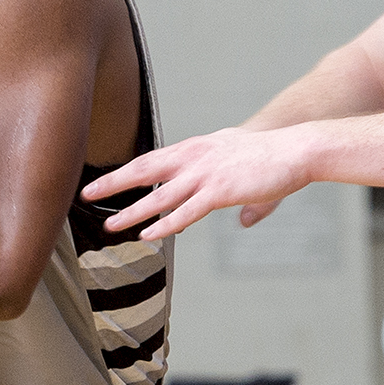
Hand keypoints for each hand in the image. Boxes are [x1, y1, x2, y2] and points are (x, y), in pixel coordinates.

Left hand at [81, 126, 309, 238]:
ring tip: (111, 225)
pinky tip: (149, 235)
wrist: (297, 148)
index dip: (125, 171)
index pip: (150, 159)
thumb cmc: (271, 156)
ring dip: (133, 212)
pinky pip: (186, 212)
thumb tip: (243, 221)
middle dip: (113, 183)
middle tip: (86, 193)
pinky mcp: (220, 192)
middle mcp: (193, 158)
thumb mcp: (243, 166)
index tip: (102, 180)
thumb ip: (239, 196)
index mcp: (194, 148)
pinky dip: (165, 225)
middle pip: (143, 170)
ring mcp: (205, 175)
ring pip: (159, 196)